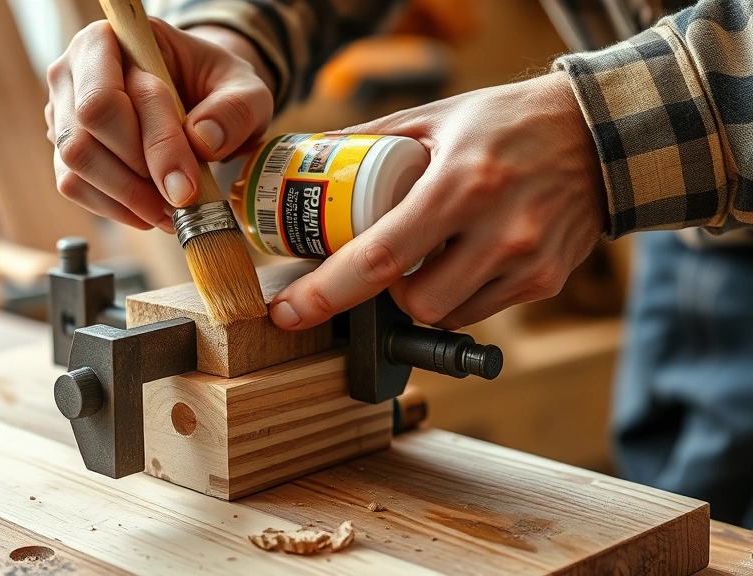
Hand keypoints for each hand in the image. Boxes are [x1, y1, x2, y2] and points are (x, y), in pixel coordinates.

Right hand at [45, 20, 275, 231]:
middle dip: (137, 177)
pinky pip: (75, 187)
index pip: (108, 100)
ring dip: (127, 198)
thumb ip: (235, 109)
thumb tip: (202, 140)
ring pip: (76, 167)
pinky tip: (151, 211)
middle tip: (180, 198)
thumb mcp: (245, 89)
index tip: (189, 186)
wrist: (199, 98)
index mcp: (109, 40)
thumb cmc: (215, 86)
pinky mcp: (65, 150)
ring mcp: (63, 113)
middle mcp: (74, 72)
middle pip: (83, 138)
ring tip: (171, 209)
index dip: (150, 148)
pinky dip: (117, 208)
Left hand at [270, 72, 606, 329]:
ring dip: (420, 297)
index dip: (326, 293)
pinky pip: (480, 312)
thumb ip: (370, 138)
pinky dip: (457, 297)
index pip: (380, 259)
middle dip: (383, 293)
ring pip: (446, 314)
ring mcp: (528, 261)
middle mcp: (499, 229)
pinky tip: (462, 261)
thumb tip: (310, 154)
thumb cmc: (508, 123)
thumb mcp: (435, 116)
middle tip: (380, 263)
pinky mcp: (546, 280)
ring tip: (427, 256)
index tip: (289, 311)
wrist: (599, 134)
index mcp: (460, 184)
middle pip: (414, 303)